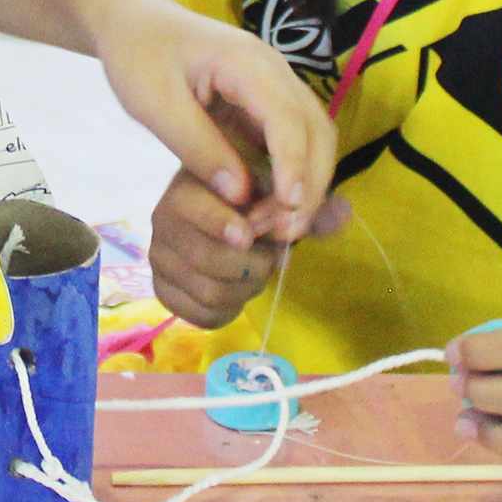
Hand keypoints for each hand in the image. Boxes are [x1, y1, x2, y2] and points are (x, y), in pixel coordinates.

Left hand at [91, 0, 336, 248]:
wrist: (133, 21)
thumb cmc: (138, 56)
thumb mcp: (155, 105)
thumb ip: (196, 147)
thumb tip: (239, 195)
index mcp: (247, 63)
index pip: (288, 119)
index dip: (294, 167)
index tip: (287, 210)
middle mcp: (274, 71)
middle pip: (316, 129)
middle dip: (309, 183)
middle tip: (283, 233)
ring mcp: (275, 84)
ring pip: (314, 136)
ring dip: (306, 182)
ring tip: (279, 227)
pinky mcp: (266, 101)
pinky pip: (294, 138)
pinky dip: (292, 174)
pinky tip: (272, 206)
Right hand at [149, 166, 349, 328]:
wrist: (222, 215)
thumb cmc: (253, 198)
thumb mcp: (280, 194)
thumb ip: (309, 205)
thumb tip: (343, 212)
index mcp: (188, 186)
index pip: (193, 209)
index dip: (222, 225)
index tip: (248, 236)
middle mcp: (163, 219)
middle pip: (210, 260)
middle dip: (252, 265)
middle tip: (268, 257)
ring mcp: (159, 256)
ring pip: (210, 292)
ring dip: (245, 289)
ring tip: (253, 271)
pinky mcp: (162, 289)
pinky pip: (199, 315)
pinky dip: (227, 310)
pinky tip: (235, 290)